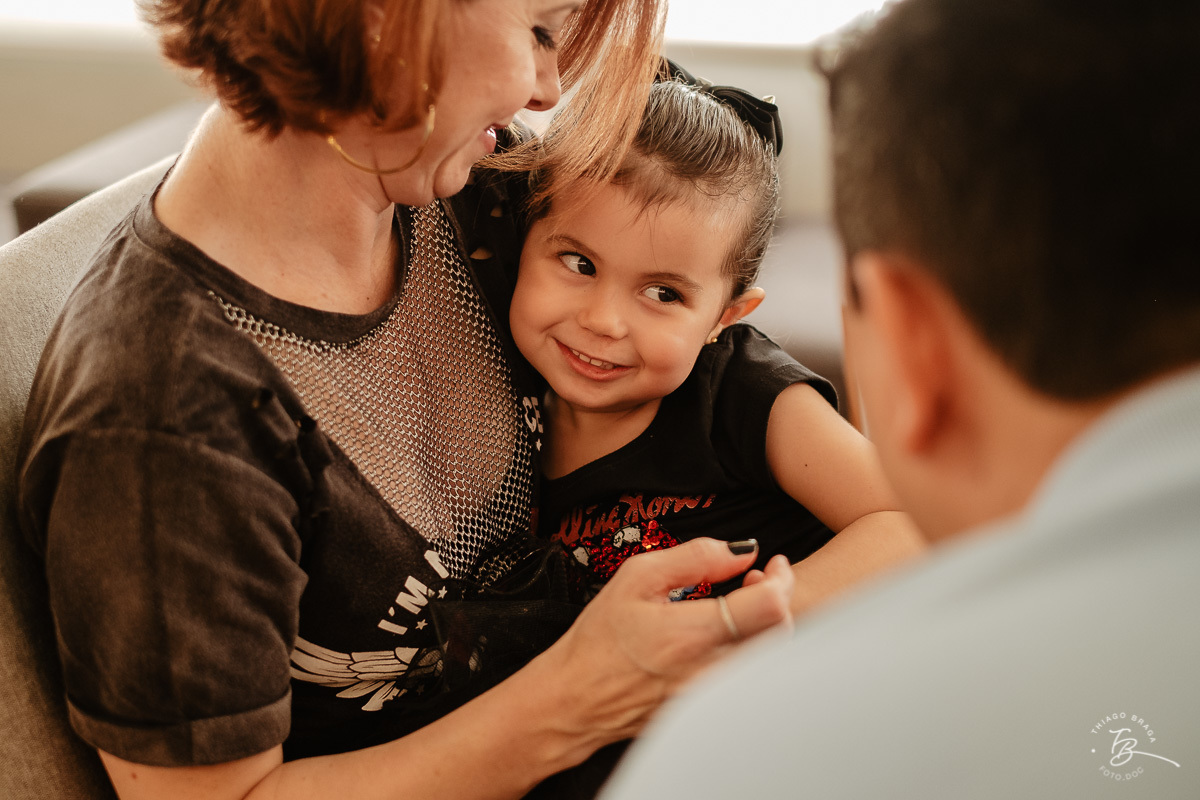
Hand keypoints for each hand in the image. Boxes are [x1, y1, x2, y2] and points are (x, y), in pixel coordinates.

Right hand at [539, 539, 793, 757]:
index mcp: (690, 635)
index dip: (780, 579)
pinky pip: (749, 675)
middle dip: (780, 598)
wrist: (574, 698)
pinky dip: (753, 648)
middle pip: (781, 635)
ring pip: (770, 657)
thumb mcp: (636, 578)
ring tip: (744, 603)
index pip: (768, 607)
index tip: (773, 564)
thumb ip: (695, 557)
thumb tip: (741, 550)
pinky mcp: (711, 709)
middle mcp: (709, 672)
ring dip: (769, 624)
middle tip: (759, 578)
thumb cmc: (599, 638)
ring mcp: (713, 696)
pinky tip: (730, 632)